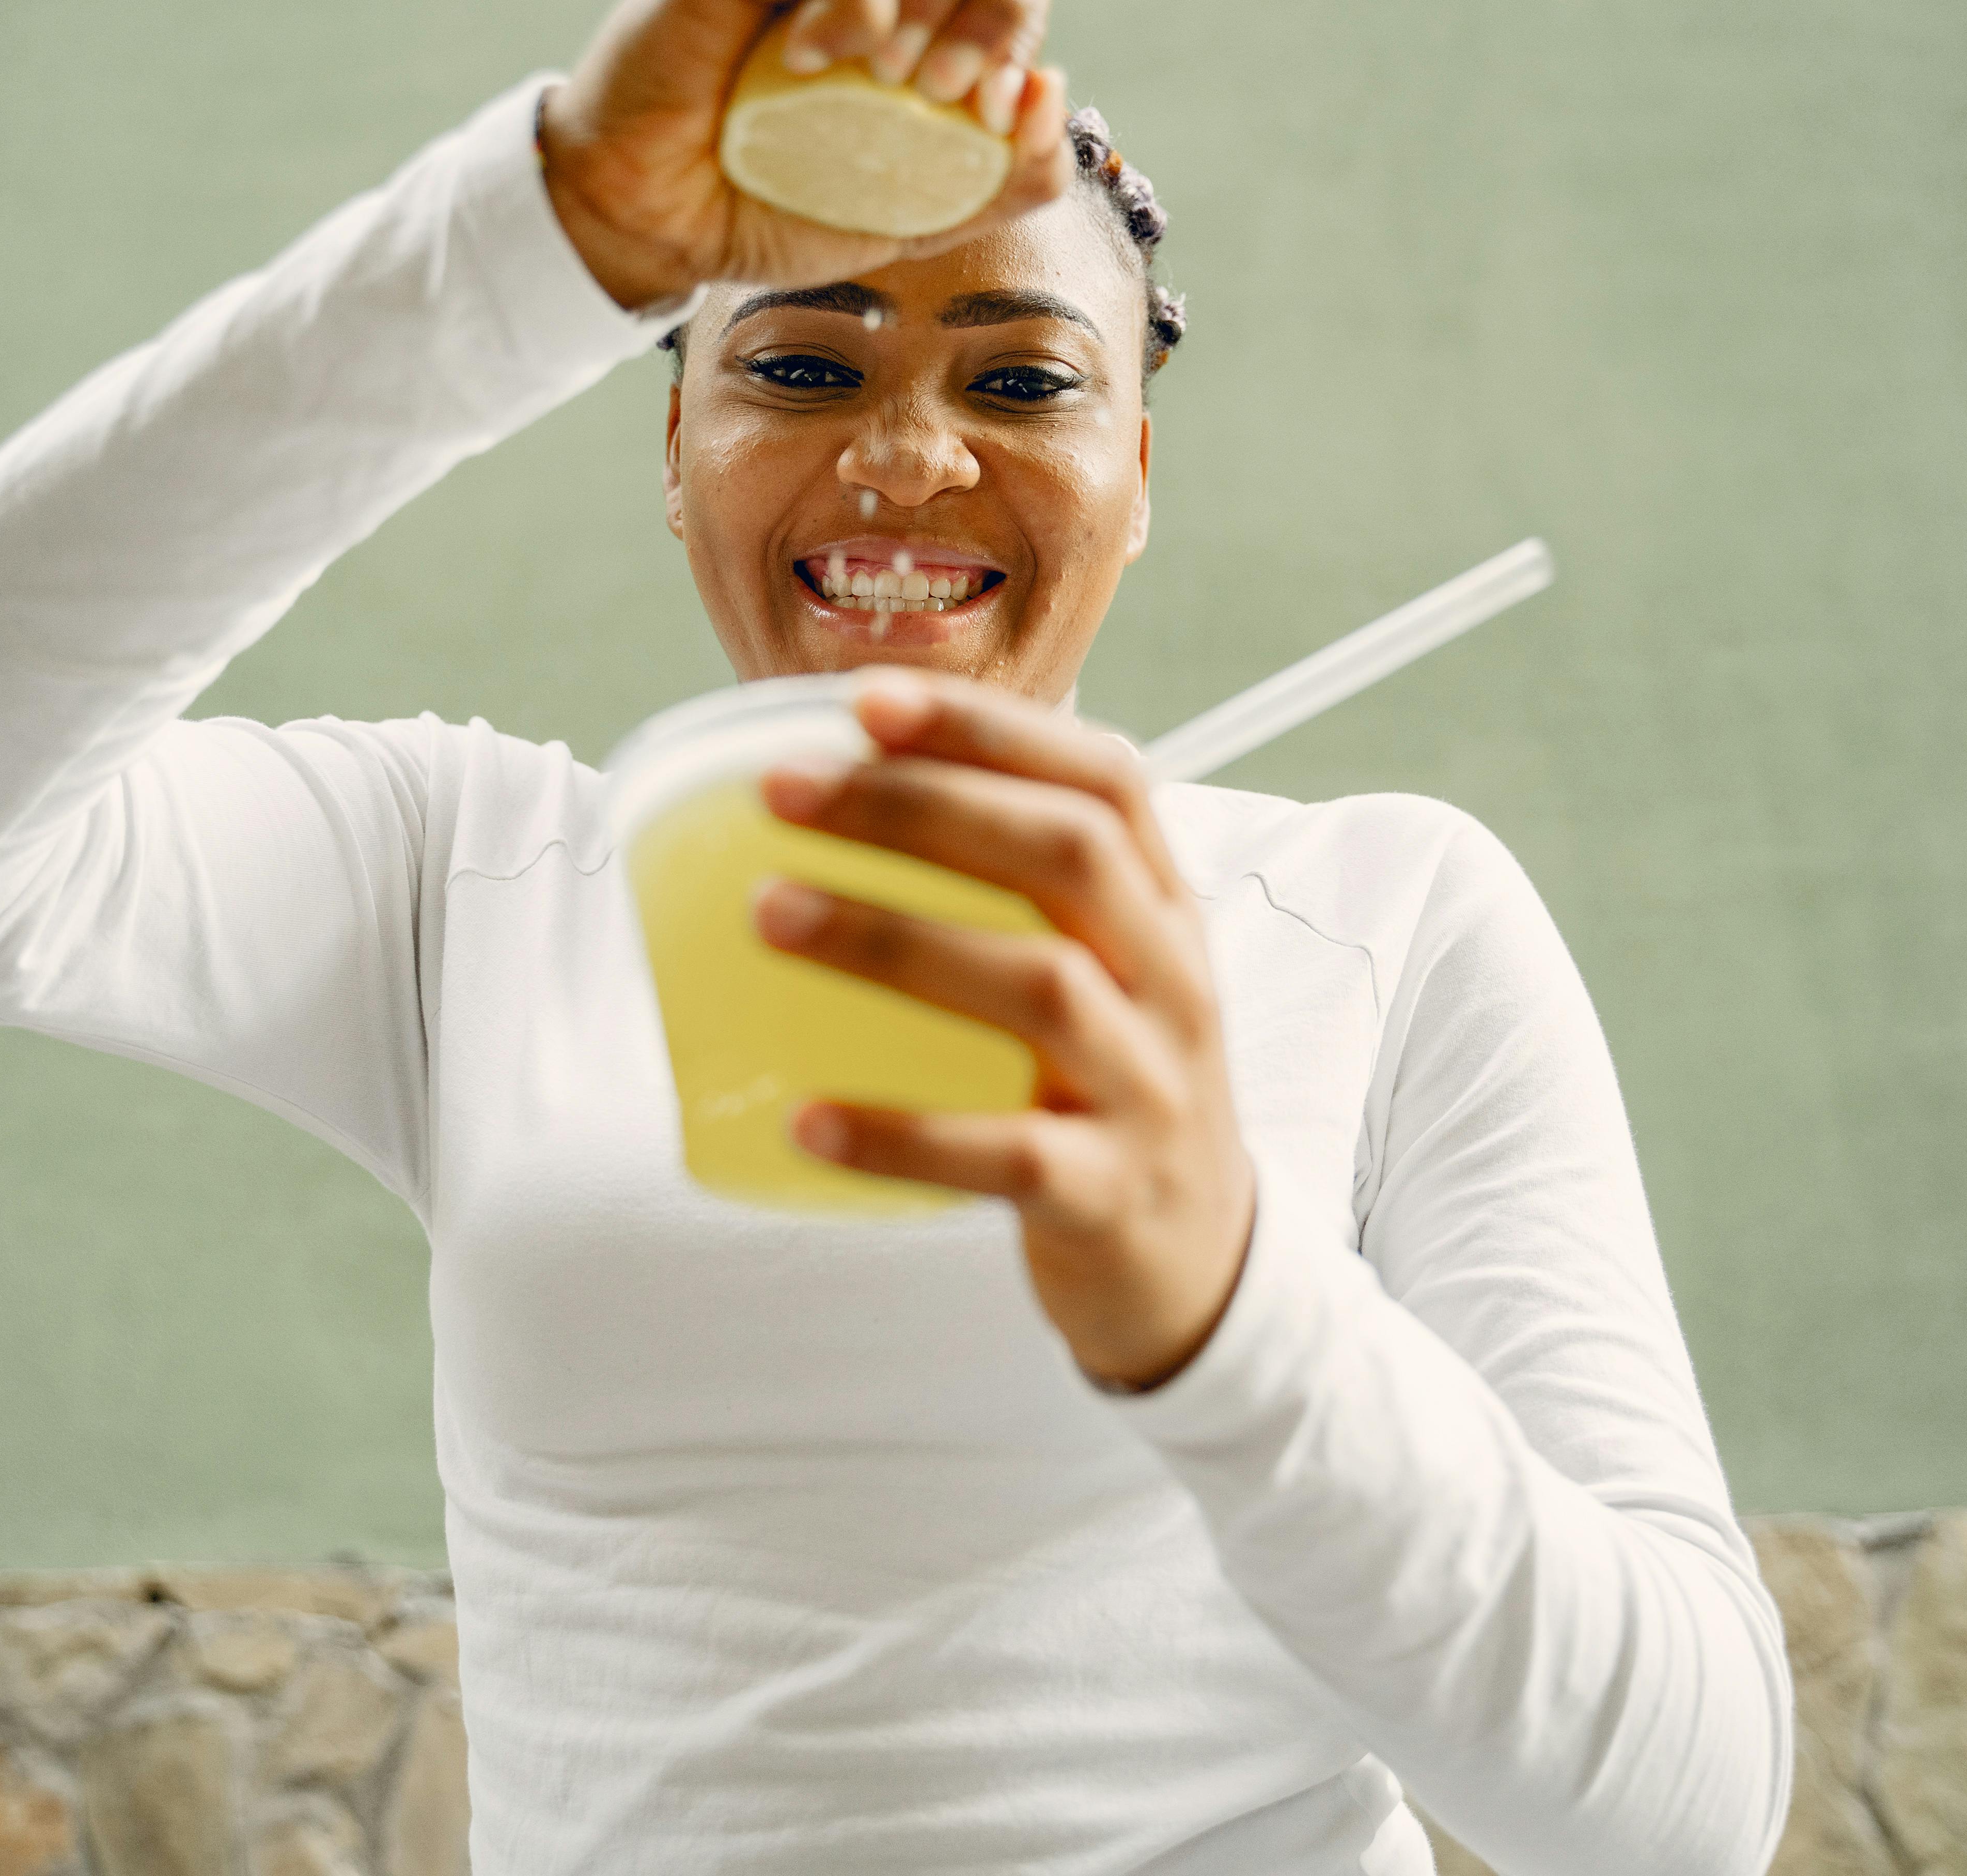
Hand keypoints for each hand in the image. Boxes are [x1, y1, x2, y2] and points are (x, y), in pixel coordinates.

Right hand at [540, 0, 1076, 312]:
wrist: (659, 226)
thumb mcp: (921, 213)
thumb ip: (1007, 174)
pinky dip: (862, 4)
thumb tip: (1050, 88)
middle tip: (947, 90)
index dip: (1028, 6)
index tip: (979, 106)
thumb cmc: (779, 205)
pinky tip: (811, 64)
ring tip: (891, 73)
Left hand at [751, 670, 1256, 1391]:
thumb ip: (1009, 897)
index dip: (991, 729)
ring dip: (894, 939)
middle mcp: (1173, 982)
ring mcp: (1150, 1088)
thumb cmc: (1103, 1091)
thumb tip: (834, 803)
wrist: (1200, 1268)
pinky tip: (806, 1120)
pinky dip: (900, 1133)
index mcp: (1165, 911)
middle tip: (782, 790)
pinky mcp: (1109, 1195)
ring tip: (766, 913)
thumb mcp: (1099, 975)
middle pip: (1068, 855)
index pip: (1105, 780)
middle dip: (921, 807)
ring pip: (1040, 985)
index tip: (870, 699)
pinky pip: (1006, 1155)